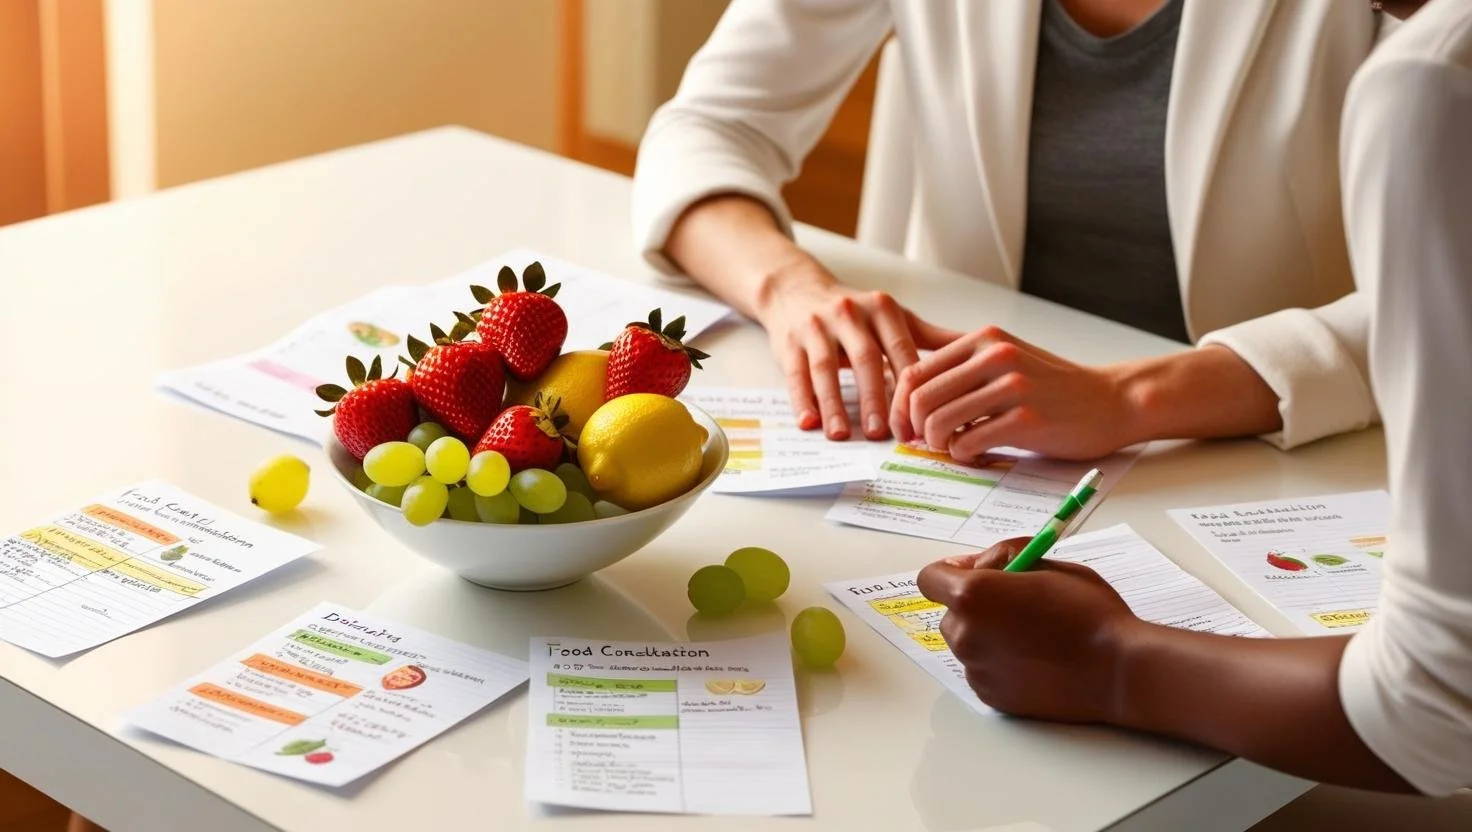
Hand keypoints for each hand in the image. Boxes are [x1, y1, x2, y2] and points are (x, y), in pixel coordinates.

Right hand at [756, 255, 961, 440]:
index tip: (922, 422)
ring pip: (826, 368)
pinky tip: (808, 423)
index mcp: (881, 310)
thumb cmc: (852, 311)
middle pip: (865, 360)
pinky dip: (801, 400)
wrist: (796, 289)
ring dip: (834, 403)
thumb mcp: (891, 317)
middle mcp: (849, 313)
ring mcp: (816, 327)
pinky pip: (796, 374)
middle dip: (874, 399)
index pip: (901, 351)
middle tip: (884, 434)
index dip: (912, 388)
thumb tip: (981, 354)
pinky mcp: (788, 341)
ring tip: (842, 435)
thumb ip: (930, 338)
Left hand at [890, 326, 1139, 460]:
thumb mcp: (1005, 359)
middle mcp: (995, 356)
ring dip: (938, 444)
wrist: (1111, 401)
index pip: (916, 371)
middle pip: (921, 397)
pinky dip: (963, 455)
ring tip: (956, 448)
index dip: (900, 404)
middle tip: (926, 443)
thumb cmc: (1053, 387)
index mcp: (983, 340)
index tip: (904, 426)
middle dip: (914, 427)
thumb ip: (962, 366)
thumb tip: (908, 386)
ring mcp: (1012, 386)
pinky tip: (977, 455)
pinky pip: (968, 442)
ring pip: (939, 421)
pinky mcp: (1026, 419)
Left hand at [916, 539, 1141, 722]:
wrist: (1118, 670)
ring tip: (1031, 635)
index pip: (930, 578)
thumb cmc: (1089, 612)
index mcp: (973, 595)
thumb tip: (981, 564)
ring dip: (986, 634)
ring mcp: (976, 669)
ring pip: (966, 643)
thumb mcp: (1048, 563)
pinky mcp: (990, 696)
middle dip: (974, 606)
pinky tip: (1035, 660)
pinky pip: (982, 671)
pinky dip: (999, 663)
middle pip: (950, 614)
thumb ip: (1005, 556)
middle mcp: (965, 634)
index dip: (952, 572)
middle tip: (1016, 604)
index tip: (978, 572)